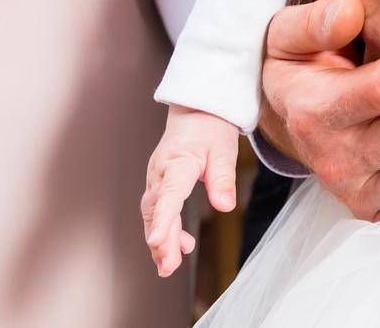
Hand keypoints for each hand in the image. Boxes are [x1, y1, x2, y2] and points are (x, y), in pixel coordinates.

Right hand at [140, 105, 239, 276]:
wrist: (197, 112)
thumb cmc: (211, 129)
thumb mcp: (224, 150)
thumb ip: (223, 178)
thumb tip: (225, 206)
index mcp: (177, 162)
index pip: (169, 193)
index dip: (163, 218)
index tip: (157, 240)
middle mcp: (161, 173)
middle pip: (157, 210)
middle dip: (160, 240)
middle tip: (168, 267)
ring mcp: (157, 179)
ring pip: (153, 214)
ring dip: (160, 240)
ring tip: (168, 266)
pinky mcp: (159, 185)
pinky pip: (158, 211)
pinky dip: (164, 230)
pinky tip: (179, 247)